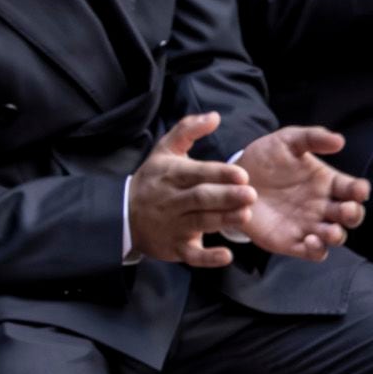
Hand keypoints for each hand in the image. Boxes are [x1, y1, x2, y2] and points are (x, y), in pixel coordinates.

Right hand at [128, 114, 249, 269]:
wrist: (121, 215)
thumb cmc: (153, 180)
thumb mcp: (165, 151)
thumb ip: (187, 130)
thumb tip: (214, 116)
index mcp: (172, 175)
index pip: (196, 173)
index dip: (218, 173)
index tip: (242, 174)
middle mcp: (172, 200)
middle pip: (200, 198)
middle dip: (225, 196)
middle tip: (251, 194)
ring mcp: (173, 225)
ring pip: (199, 223)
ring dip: (223, 220)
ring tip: (245, 215)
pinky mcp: (175, 248)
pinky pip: (191, 255)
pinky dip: (207, 258)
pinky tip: (226, 256)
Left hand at [232, 125, 365, 260]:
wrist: (233, 180)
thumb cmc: (265, 157)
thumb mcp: (288, 141)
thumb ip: (312, 137)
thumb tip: (339, 141)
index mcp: (329, 183)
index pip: (353, 189)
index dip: (360, 191)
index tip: (359, 190)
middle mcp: (324, 206)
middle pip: (350, 216)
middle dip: (354, 214)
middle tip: (346, 210)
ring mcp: (309, 225)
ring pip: (335, 237)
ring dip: (337, 235)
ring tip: (330, 231)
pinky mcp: (291, 242)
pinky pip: (313, 252)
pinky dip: (317, 250)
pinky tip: (310, 241)